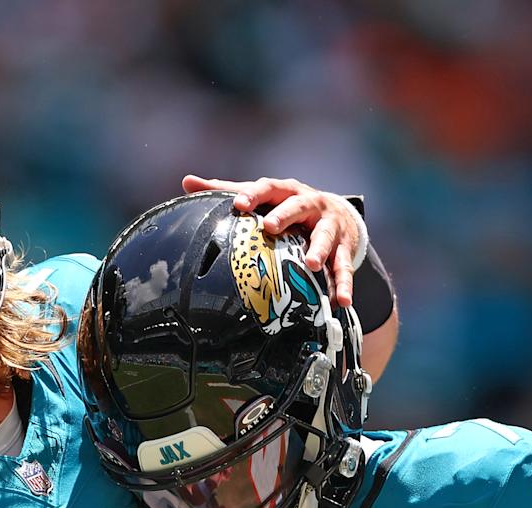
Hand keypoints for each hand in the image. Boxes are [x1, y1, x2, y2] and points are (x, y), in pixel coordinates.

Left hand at [182, 174, 367, 306]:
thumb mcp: (263, 197)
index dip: (254, 195)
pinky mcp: (344, 247)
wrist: (340, 213)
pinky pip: (344, 267)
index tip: (238, 204)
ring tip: (312, 263)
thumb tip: (187, 181)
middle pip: (298, 206)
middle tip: (270, 227)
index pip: (269, 188)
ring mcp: (329, 226)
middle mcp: (311, 204)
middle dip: (285, 215)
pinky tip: (340, 301)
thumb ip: (227, 190)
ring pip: (325, 236)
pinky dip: (344, 284)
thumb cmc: (289, 206)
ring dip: (319, 249)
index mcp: (287, 191)